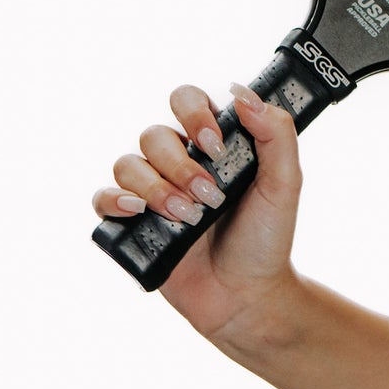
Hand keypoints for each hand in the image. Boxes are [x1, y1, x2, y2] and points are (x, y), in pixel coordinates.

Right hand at [91, 82, 303, 339]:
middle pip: (154, 135)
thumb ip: (276, 134)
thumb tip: (243, 93)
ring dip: (156, 188)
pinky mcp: (133, 223)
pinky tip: (139, 211)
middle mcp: (179, 162)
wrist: (247, 295)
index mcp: (213, 144)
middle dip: (180, 165)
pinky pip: (103, 197)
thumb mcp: (285, 184)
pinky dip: (114, 200)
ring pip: (128, 164)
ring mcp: (153, 192)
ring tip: (187, 217)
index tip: (215, 145)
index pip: (187, 100)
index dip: (193, 113)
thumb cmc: (267, 238)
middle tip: (210, 196)